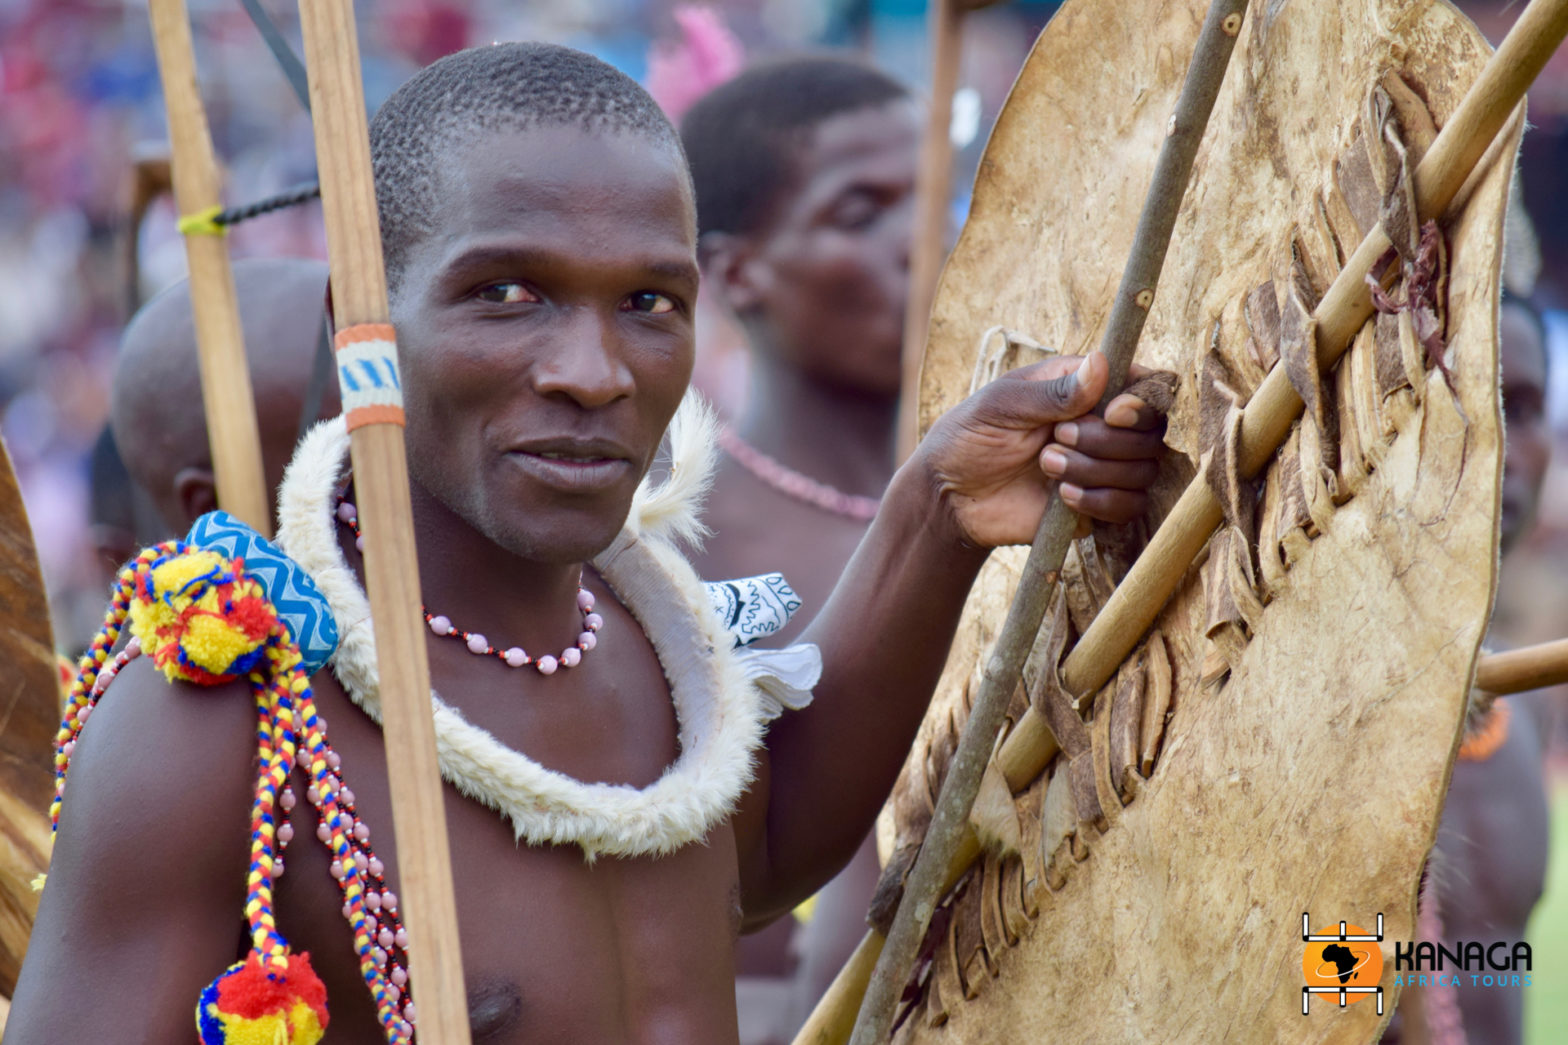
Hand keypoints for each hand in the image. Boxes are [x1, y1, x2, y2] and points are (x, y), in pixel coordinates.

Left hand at [915, 353, 1166, 547]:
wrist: (950, 495)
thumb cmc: (971, 436)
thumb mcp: (1003, 404)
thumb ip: (1054, 391)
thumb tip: (1101, 363)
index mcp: (1085, 388)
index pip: (1145, 386)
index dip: (1142, 401)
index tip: (1113, 413)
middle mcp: (1103, 426)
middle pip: (1151, 432)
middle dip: (1106, 440)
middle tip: (1057, 438)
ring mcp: (1103, 467)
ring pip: (1142, 470)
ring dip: (1094, 470)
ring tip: (1046, 465)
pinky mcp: (1097, 505)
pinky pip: (1130, 506)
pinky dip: (1101, 502)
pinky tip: (1063, 497)